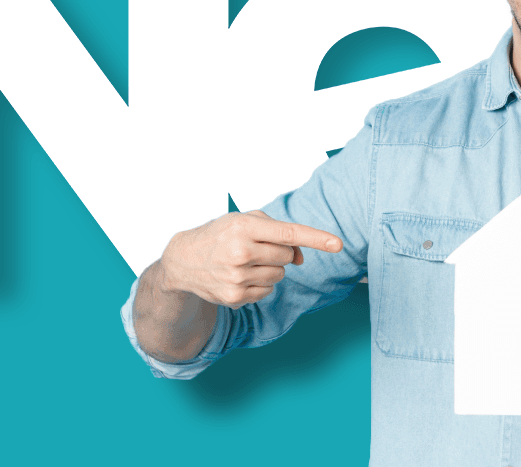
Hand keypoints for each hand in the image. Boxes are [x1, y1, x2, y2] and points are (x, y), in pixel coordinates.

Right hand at [159, 210, 343, 308]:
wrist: (182, 260)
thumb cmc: (220, 235)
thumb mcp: (245, 221)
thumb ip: (278, 232)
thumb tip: (301, 258)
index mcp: (244, 227)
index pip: (288, 233)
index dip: (316, 238)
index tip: (338, 244)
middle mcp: (241, 252)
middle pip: (288, 256)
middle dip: (280, 252)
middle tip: (257, 248)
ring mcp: (237, 277)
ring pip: (280, 275)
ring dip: (271, 268)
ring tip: (246, 262)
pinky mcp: (235, 297)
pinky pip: (268, 291)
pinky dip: (260, 284)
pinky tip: (239, 277)